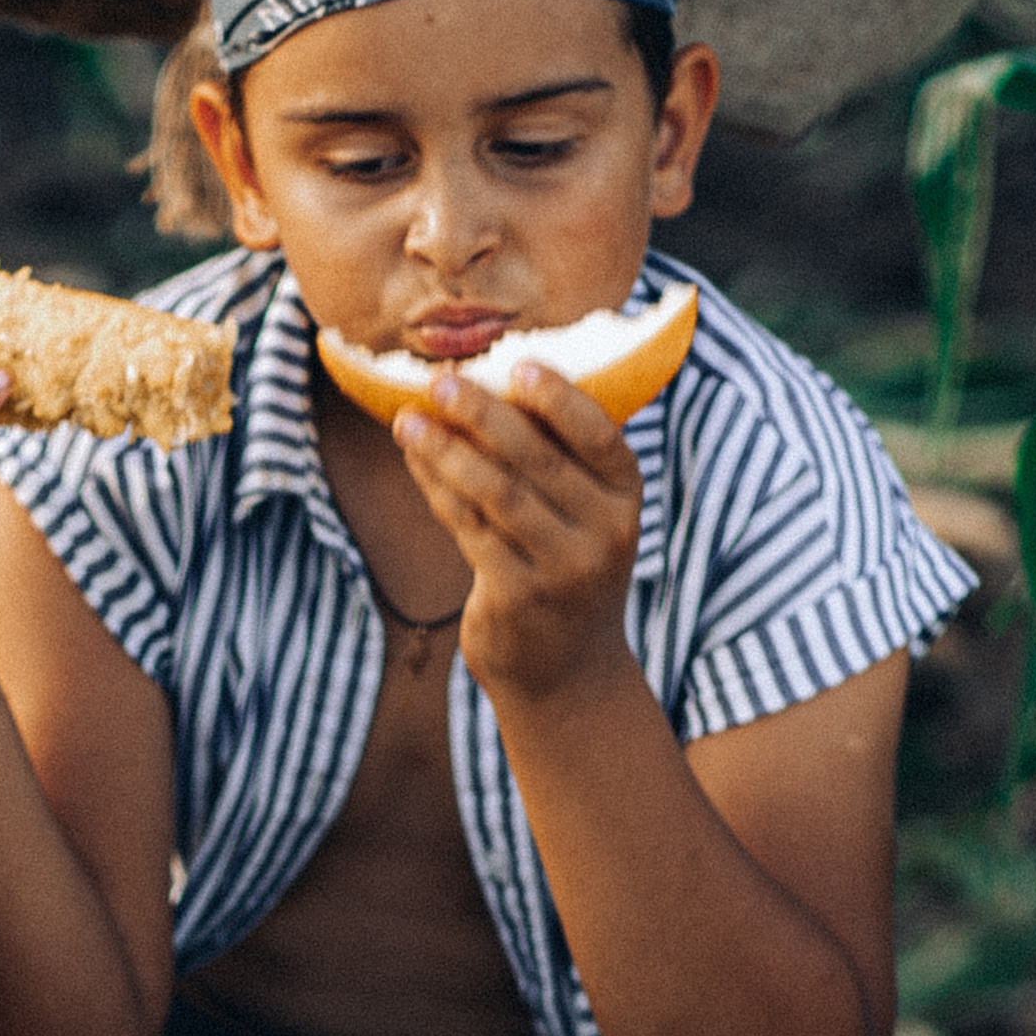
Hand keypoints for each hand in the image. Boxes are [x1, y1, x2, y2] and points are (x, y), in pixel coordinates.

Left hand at [393, 362, 640, 710]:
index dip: (558, 398)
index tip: (516, 364)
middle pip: (537, 458)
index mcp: (626, 500)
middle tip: (440, 382)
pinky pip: (468, 528)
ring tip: (408, 420)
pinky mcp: (517, 597)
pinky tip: (416, 462)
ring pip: (495, 493)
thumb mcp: (585, 517)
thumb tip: (490, 382)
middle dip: (482, 414)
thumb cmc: (566, 570)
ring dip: (446, 451)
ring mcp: (562, 570)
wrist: (566, 671)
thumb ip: (558, 461)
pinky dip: (437, 489)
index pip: (599, 436)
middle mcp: (604, 535)